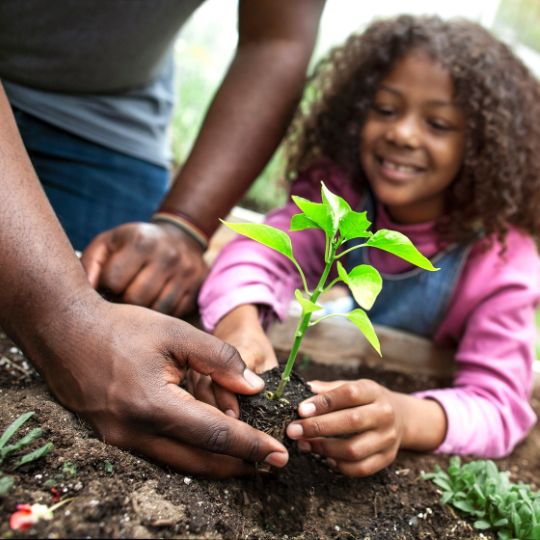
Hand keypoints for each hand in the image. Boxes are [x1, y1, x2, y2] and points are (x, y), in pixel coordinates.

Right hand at [32, 295, 287, 477]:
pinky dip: (191, 455)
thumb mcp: (175, 332)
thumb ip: (218, 358)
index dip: (250, 445)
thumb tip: (253, 388)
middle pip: (199, 461)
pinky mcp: (114, 439)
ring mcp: (120, 441)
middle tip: (271, 465)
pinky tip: (209, 447)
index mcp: (152, 405)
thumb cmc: (120, 327)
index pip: (214, 435)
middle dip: (239, 465)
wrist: (65, 332)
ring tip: (248, 459)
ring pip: (180, 464)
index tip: (280, 453)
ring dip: (216, 465)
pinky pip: (161, 455)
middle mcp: (134, 433)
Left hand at [81, 222, 206, 315]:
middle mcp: (168, 256)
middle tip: (120, 299)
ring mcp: (186, 273)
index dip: (105, 288)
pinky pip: (175, 314)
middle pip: (136, 299)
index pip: (114, 281)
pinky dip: (162, 314)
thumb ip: (89, 265)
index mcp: (141, 242)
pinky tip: (155, 304)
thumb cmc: (135, 244)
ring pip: (157, 310)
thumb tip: (82, 295)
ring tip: (136, 304)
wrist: (181, 237)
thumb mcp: (109, 243)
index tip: (106, 288)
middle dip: (123, 303)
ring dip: (143, 313)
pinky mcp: (197, 288)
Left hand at [286, 379, 403, 476]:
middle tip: (293, 430)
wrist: (401, 417)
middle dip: (318, 427)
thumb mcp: (352, 386)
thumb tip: (302, 391)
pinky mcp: (386, 458)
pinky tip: (323, 458)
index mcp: (373, 391)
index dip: (324, 402)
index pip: (349, 394)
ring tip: (304, 444)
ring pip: (354, 449)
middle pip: (352, 422)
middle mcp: (384, 414)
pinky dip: (339, 465)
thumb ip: (328, 389)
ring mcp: (387, 439)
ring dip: (324, 448)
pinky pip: (360, 468)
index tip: (301, 410)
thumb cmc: (366, 400)